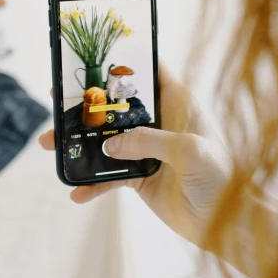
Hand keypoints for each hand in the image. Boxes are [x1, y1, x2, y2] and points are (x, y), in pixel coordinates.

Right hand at [39, 65, 231, 247]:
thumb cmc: (222, 177)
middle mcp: (159, 122)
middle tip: (58, 101)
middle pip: (117, 105)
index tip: (97, 55)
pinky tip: (76, 192)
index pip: (151, 71)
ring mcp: (146, 149)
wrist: (226, 222)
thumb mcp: (189, 151)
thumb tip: (110, 143)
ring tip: (51, 145)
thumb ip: (150, 141)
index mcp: (178, 104)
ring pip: (105, 138)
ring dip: (78, 143)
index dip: (127, 61)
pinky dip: (91, 184)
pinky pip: (108, 176)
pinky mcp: (138, 176)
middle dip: (87, 103)